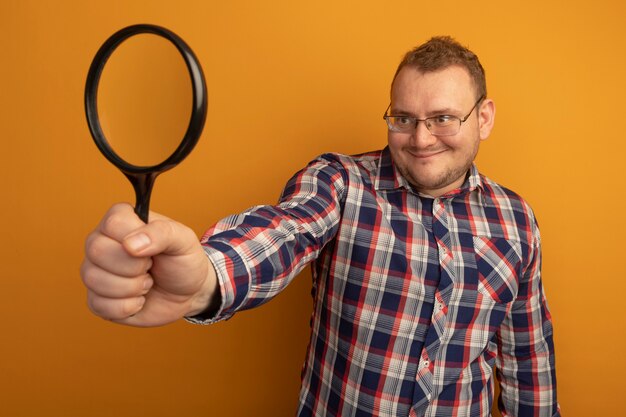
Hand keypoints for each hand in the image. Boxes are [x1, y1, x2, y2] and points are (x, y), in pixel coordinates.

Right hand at [81, 203, 217, 326]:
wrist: (188, 294)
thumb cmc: (183, 261)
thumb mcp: (183, 240)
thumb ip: (161, 233)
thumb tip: (129, 244)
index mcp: (121, 219)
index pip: (113, 223)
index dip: (137, 240)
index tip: (153, 249)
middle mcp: (101, 241)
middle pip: (97, 251)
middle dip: (133, 267)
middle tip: (150, 268)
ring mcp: (95, 270)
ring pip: (93, 279)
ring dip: (131, 288)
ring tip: (147, 283)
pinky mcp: (96, 298)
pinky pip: (98, 304)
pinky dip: (127, 307)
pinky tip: (139, 300)